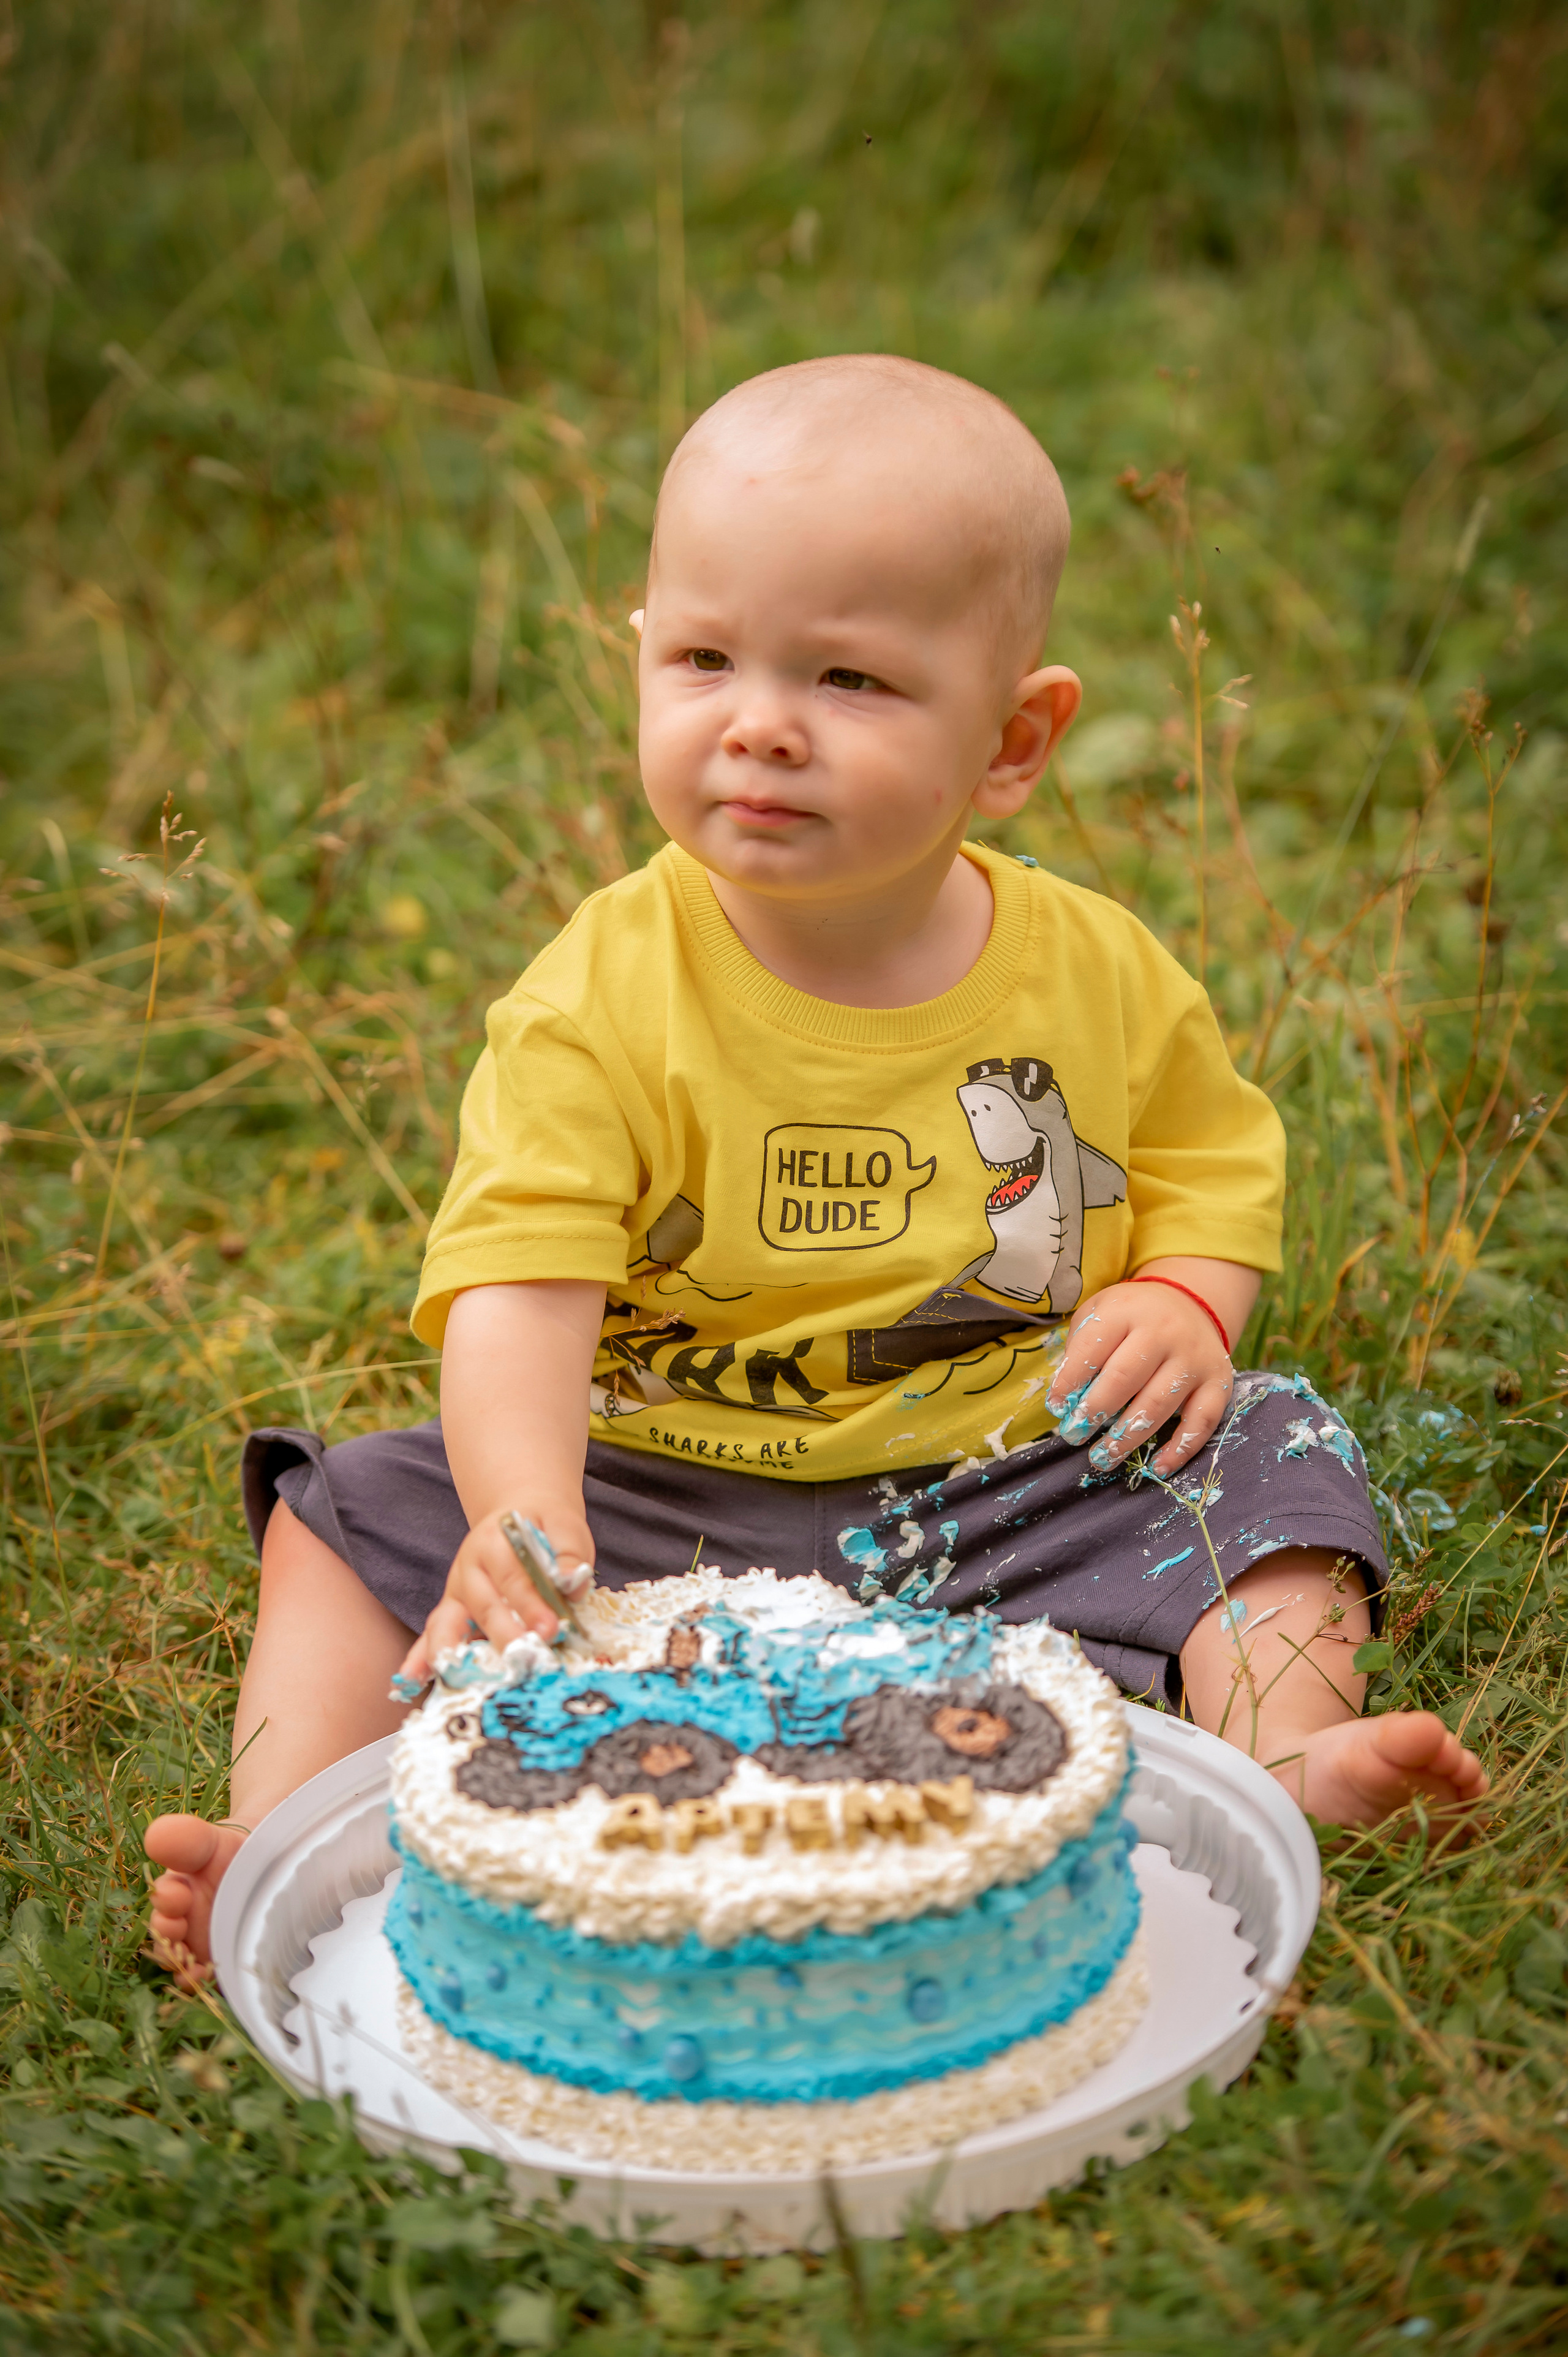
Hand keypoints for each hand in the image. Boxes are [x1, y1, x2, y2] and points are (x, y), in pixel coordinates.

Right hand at [397, 1506, 593, 1688]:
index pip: (514, 1576)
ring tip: (456, 1679)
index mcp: (496, 1540)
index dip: (532, 1604)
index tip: (551, 1629)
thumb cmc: (544, 1528)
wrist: (521, 1515)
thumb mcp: (564, 1527)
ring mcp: (456, 1590)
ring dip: (452, 1652)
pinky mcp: (452, 1610)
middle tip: (525, 1659)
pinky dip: (420, 1657)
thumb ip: (569, 1552)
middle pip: (484, 1606)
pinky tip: (412, 1679)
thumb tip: (572, 1580)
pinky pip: (431, 1633)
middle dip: (505, 1635)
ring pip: (448, 1622)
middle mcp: (469, 1566)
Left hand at [1045, 1280, 1233, 1476]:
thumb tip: (1064, 1399)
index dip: (1070, 1381)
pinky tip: (1158, 1468)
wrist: (1192, 1303)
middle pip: (1124, 1377)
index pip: (1092, 1348)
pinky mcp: (1219, 1381)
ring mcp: (1193, 1358)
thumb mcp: (1100, 1313)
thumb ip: (1080, 1349)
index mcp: (1126, 1311)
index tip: (1056, 1408)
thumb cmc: (1133, 1317)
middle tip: (1074, 1435)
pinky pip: (1203, 1421)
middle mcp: (1163, 1332)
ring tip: (1102, 1457)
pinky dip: (1181, 1449)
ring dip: (1127, 1437)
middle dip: (1095, 1411)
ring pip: (1158, 1404)